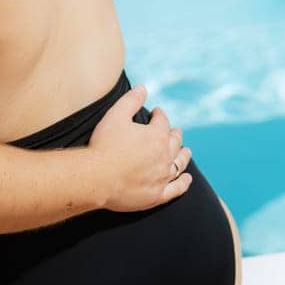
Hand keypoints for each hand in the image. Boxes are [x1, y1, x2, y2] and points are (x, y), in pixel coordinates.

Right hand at [89, 85, 191, 211]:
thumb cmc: (105, 145)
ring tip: (186, 151)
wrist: (97, 178)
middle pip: (175, 142)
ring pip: (179, 164)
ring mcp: (162, 177)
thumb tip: (143, 88)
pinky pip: (176, 189)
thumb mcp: (115, 115)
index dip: (160, 115)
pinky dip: (183, 183)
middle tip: (174, 131)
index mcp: (156, 135)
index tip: (156, 112)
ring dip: (183, 156)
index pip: (163, 121)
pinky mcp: (157, 195)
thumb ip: (131, 100)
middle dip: (174, 134)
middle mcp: (164, 156)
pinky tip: (187, 179)